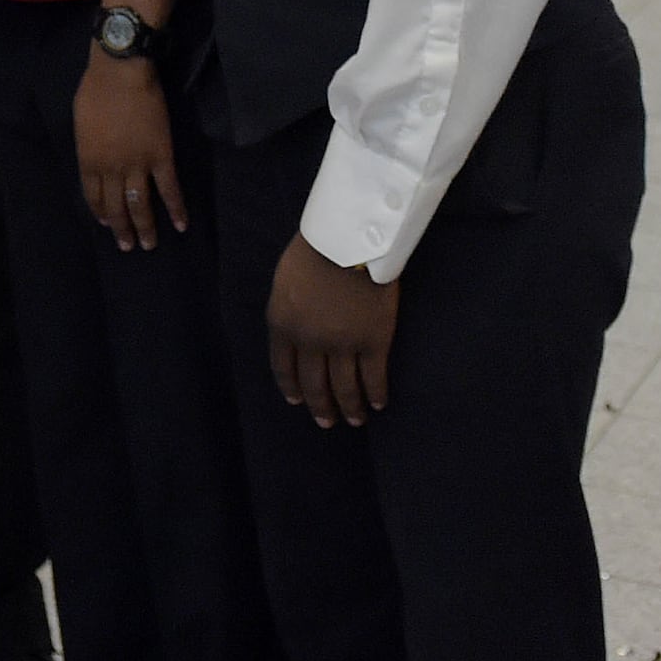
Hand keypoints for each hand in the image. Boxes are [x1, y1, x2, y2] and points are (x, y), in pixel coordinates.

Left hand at [73, 50, 188, 251]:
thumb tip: (95, 156)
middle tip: (128, 246)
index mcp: (89, 160)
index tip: (107, 223)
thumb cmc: (95, 89)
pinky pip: (169, 188)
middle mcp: (112, 169)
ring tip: (149, 245)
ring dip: (145, 227)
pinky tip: (180, 225)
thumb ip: (88, 145)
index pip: (93, 195)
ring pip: (140, 204)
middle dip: (122, 229)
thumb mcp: (81, 121)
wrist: (121, 72)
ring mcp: (137, 165)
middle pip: (116, 206)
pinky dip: (176, 208)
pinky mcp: (162, 156)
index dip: (101, 212)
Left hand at [266, 236, 397, 427]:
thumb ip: (288, 309)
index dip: (292, 388)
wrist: (349, 238)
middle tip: (326, 422)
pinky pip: (374, 377)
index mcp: (283, 324)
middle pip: (314, 384)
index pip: (283, 368)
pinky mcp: (374, 342)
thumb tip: (295, 328)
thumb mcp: (285, 279)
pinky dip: (375, 394)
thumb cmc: (316, 247)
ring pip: (344, 388)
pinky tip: (377, 403)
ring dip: (349, 408)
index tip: (298, 402)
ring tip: (355, 420)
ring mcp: (343, 345)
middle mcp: (310, 342)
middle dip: (321, 407)